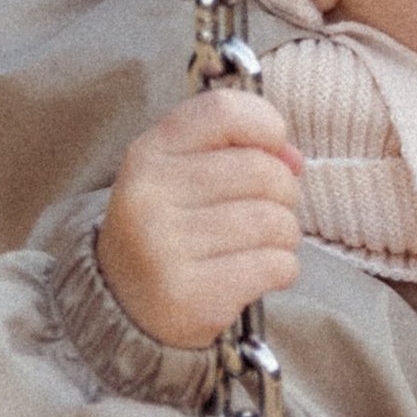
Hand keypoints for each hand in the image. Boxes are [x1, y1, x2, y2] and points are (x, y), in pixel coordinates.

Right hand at [96, 87, 303, 348]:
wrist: (123, 306)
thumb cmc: (168, 229)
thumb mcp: (181, 174)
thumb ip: (236, 151)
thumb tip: (293, 160)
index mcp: (147, 155)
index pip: (224, 111)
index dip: (266, 125)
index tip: (271, 149)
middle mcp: (149, 197)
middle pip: (263, 171)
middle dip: (283, 193)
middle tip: (265, 212)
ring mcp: (166, 249)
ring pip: (275, 222)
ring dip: (284, 236)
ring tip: (258, 246)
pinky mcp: (193, 297)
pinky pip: (276, 266)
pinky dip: (281, 270)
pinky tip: (256, 276)